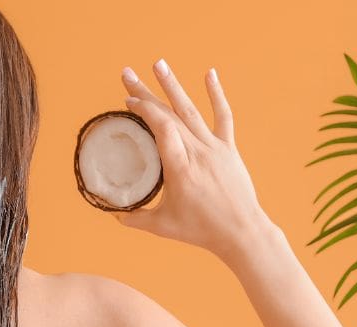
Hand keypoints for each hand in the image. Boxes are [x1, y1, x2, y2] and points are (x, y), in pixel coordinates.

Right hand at [116, 60, 271, 259]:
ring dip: (173, 86)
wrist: (241, 231)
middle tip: (127, 75)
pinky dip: (216, 95)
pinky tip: (210, 73)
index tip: (128, 103)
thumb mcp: (162, 226)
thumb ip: (135, 218)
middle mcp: (198, 152)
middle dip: (147, 93)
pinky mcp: (228, 149)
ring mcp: (215, 148)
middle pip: (170, 115)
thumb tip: (114, 213)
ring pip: (191, 111)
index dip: (145, 111)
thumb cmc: (200, 231)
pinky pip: (223, 117)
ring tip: (158, 64)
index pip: (162, 129)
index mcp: (181, 169)